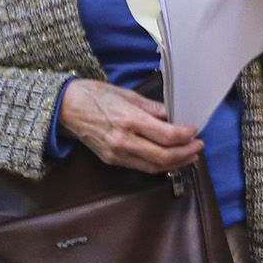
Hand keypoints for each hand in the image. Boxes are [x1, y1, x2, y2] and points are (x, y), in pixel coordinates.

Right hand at [57, 79, 203, 173]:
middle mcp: (123, 141)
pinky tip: (169, 159)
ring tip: (190, 155)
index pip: (166, 135)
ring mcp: (116, 153)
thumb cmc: (94, 96)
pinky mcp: (112, 160)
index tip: (195, 131)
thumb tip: (172, 115)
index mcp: (128, 120)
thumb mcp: (127, 94)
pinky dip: (159, 165)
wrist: (64, 108)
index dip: (185, 136)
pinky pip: (141, 167)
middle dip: (186, 153)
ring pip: (153, 166)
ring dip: (176, 163)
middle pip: (163, 156)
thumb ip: (152, 108)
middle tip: (198, 146)